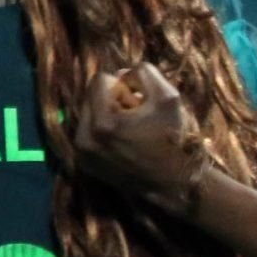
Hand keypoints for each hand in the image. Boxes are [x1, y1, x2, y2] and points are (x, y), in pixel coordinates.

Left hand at [76, 61, 203, 210]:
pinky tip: (123, 142)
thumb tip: (123, 73)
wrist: (173, 183)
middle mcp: (85, 139)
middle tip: (135, 115)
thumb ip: (145, 73)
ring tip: (129, 129)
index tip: (138, 101)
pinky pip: (86, 133)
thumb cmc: (173, 140)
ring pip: (87, 114)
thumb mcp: (169, 97)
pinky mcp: (84, 163)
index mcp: (103, 123)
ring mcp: (82, 154)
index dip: (122, 84)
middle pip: (90, 96)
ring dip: (106, 114)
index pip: (99, 80)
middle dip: (112, 99)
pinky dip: (102, 132)